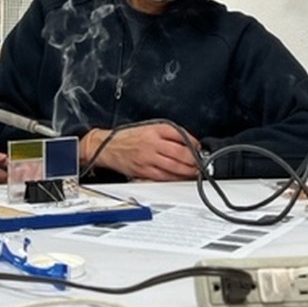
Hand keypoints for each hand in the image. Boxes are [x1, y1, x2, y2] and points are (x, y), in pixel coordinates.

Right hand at [82, 122, 200, 180]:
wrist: (105, 147)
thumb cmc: (126, 138)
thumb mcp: (147, 128)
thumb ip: (166, 133)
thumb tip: (186, 142)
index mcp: (154, 130)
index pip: (180, 134)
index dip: (193, 143)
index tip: (199, 147)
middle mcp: (152, 143)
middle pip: (181, 152)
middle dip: (195, 159)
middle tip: (202, 163)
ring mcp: (148, 158)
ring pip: (174, 167)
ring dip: (188, 171)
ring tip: (196, 172)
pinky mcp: (143, 171)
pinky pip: (164, 177)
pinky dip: (175, 178)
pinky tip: (181, 178)